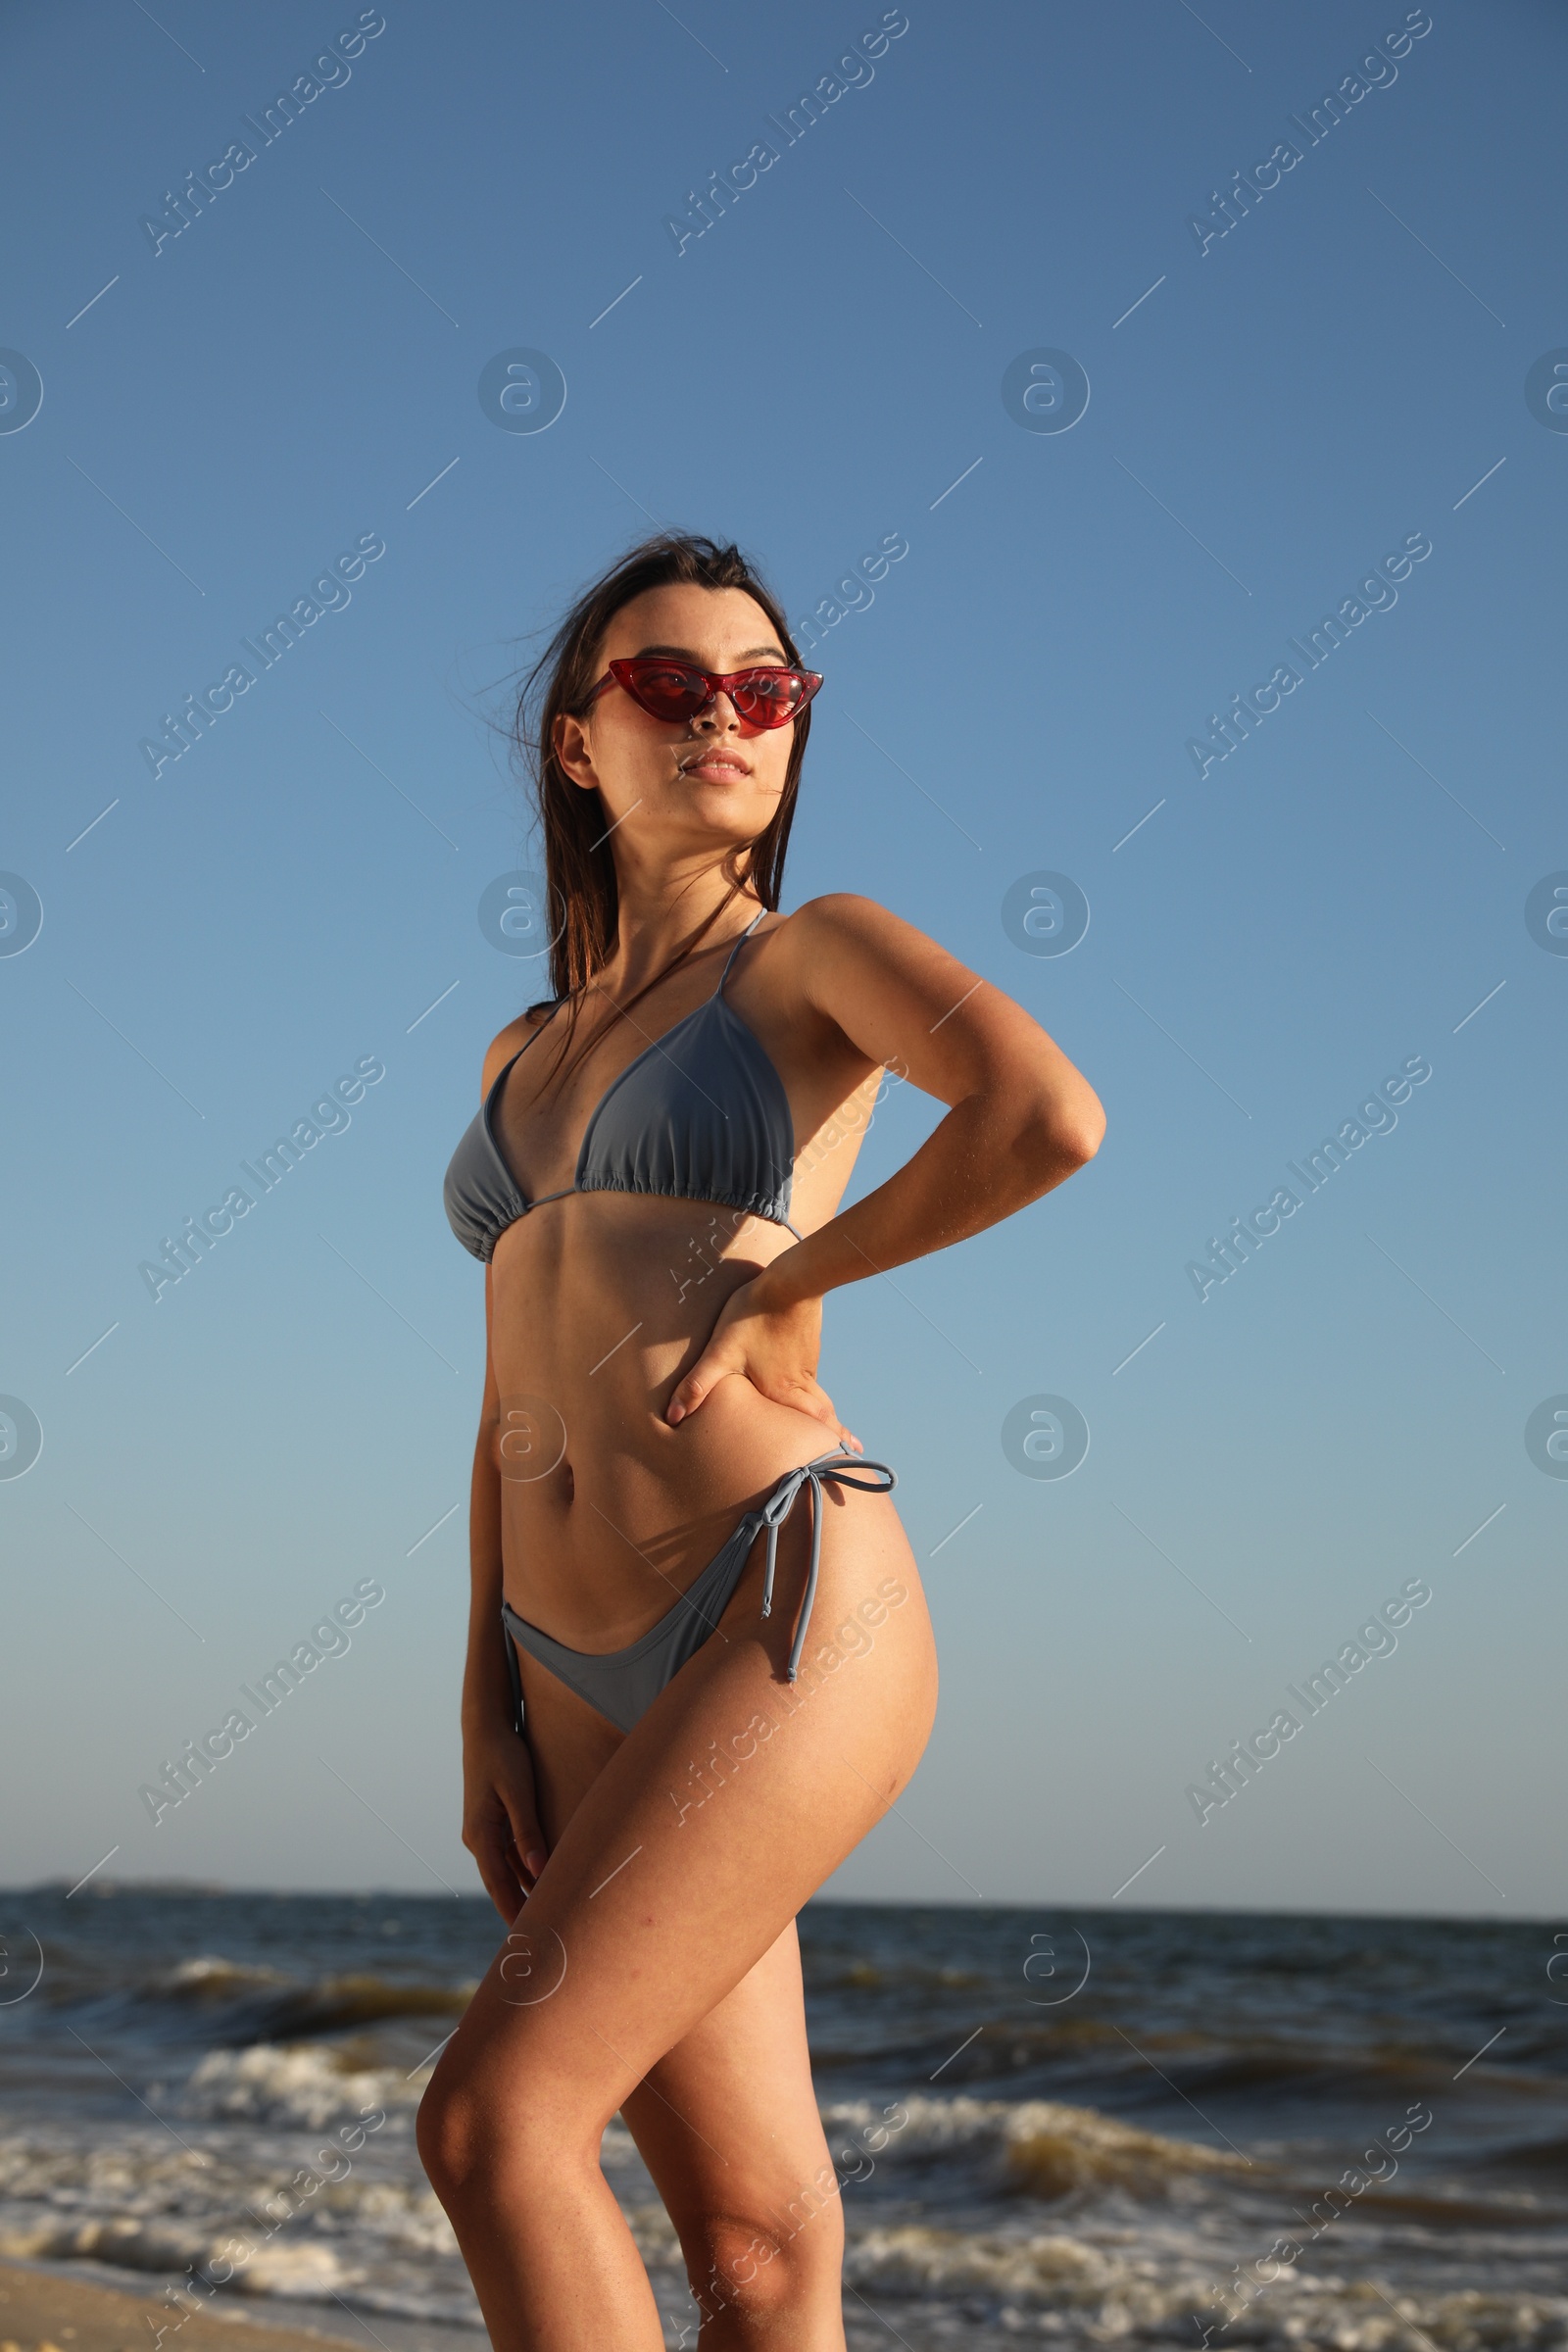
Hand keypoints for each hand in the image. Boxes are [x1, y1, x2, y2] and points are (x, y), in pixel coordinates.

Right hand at [462, 1720, 547, 1921]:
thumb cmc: (504, 1757)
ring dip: (522, 1891)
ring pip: (505, 1871)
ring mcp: (482, 1832)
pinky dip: (523, 1872)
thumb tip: (539, 1871)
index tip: (528, 1936)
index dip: (513, 1911)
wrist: (486, 1729)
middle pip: (500, 1884)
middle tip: (540, 1937)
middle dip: (518, 1909)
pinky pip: (507, 1856)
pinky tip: (542, 1883)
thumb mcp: (519, 1792)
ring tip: (546, 1915)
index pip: (498, 1885)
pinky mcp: (491, 1824)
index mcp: (480, 1835)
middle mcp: (477, 1838)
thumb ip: (528, 1832)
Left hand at [666, 1275, 860, 1447]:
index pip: (815, 1425)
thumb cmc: (753, 1317)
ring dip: (825, 1411)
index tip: (855, 1456)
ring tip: (830, 1422)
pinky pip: (810, 1373)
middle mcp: (800, 1383)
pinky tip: (803, 1380)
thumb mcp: (720, 1352)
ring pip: (818, 1394)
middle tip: (856, 1447)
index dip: (834, 1441)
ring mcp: (807, 1362)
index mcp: (784, 1392)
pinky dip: (813, 1387)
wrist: (789, 1280)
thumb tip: (673, 1417)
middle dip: (836, 1431)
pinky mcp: (806, 1344)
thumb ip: (697, 1385)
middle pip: (824, 1414)